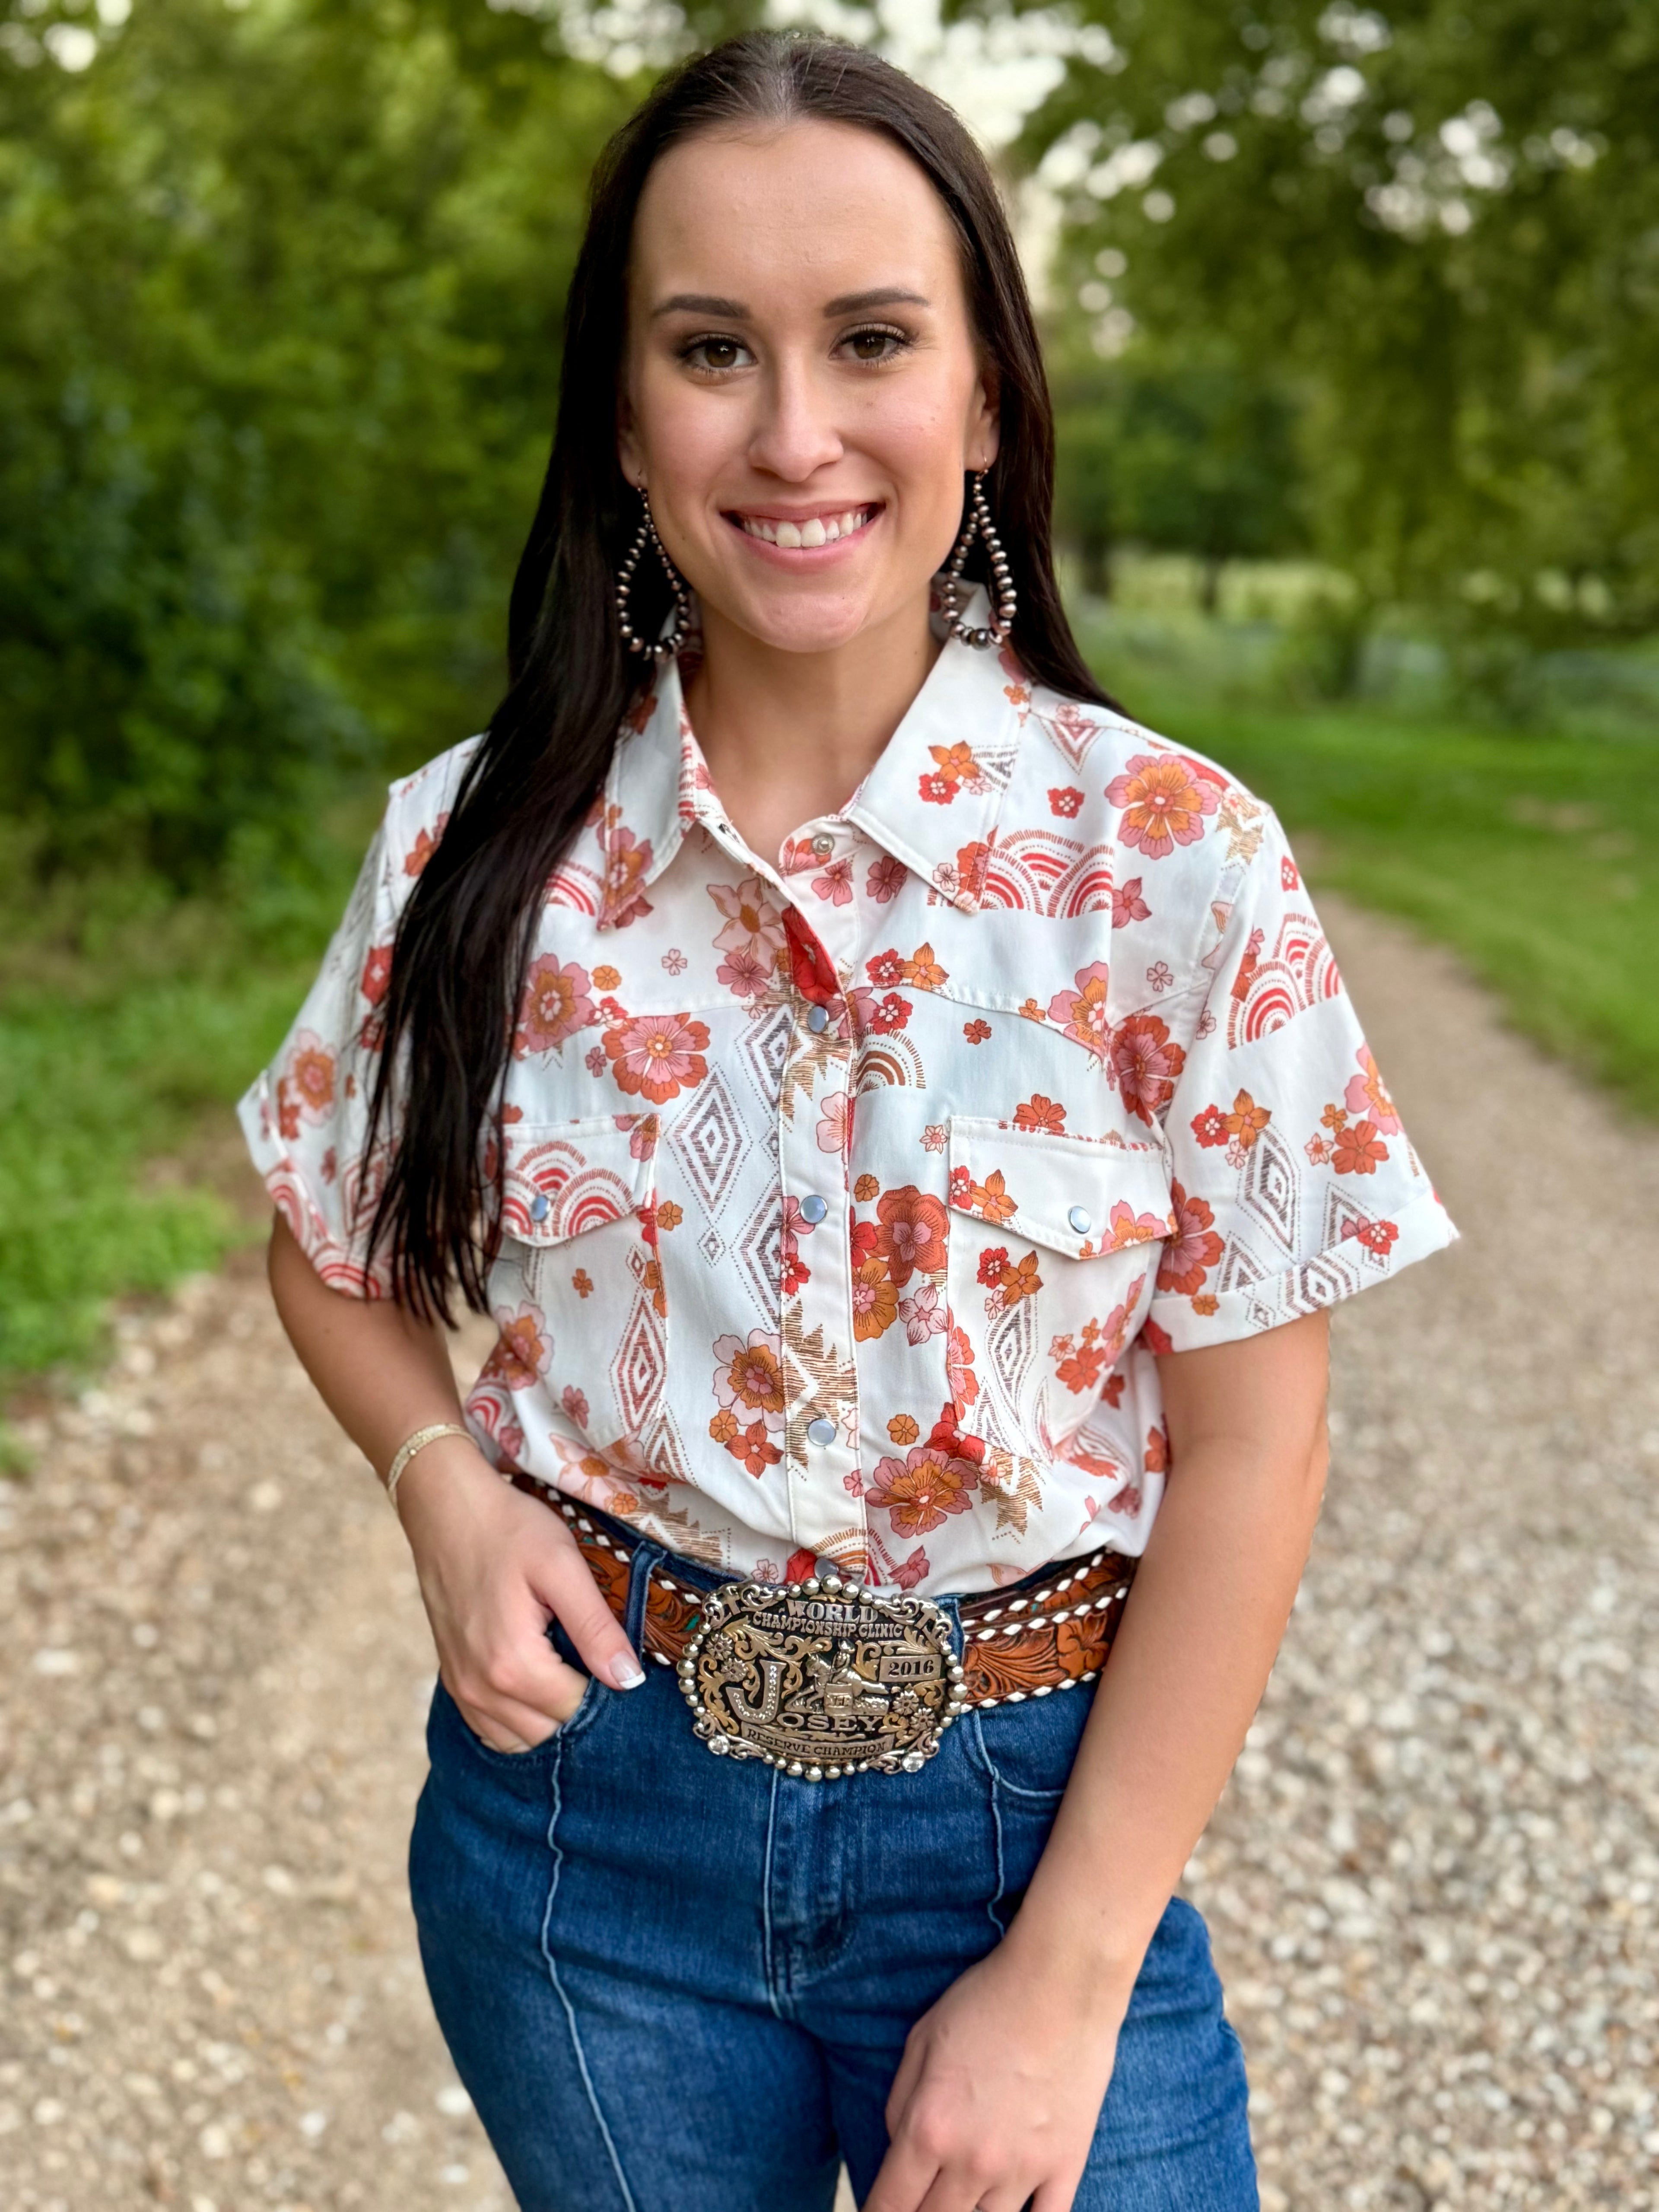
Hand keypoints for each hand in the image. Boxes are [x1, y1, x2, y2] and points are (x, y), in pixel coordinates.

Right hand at [395, 1439, 644, 1750]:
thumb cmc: (510, 1530)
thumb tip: (629, 1681)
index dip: (609, 1696)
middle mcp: (480, 1689)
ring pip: (520, 1739)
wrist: (447, 1510)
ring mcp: (462, 1689)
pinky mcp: (453, 1680)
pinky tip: (541, 1686)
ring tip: (573, 1674)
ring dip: (552, 1720)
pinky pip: (492, 1727)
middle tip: (602, 1666)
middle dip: (582, 1711)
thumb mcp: (562, 1567)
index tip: (624, 1668)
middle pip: (549, 1733)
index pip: (576, 1712)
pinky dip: (521, 1721)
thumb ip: (596, 1628)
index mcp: (513, 1664)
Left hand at [863, 1924, 1131, 2211]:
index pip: (890, 2205)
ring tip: (963, 2195)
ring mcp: (1023, 2170)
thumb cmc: (987, 2001)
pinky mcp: (1065, 2165)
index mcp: (930, 2129)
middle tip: (919, 2199)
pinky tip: (1013, 2207)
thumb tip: (899, 2149)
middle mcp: (972, 2161)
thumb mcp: (920, 2040)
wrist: (1061, 1983)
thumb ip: (900, 2105)